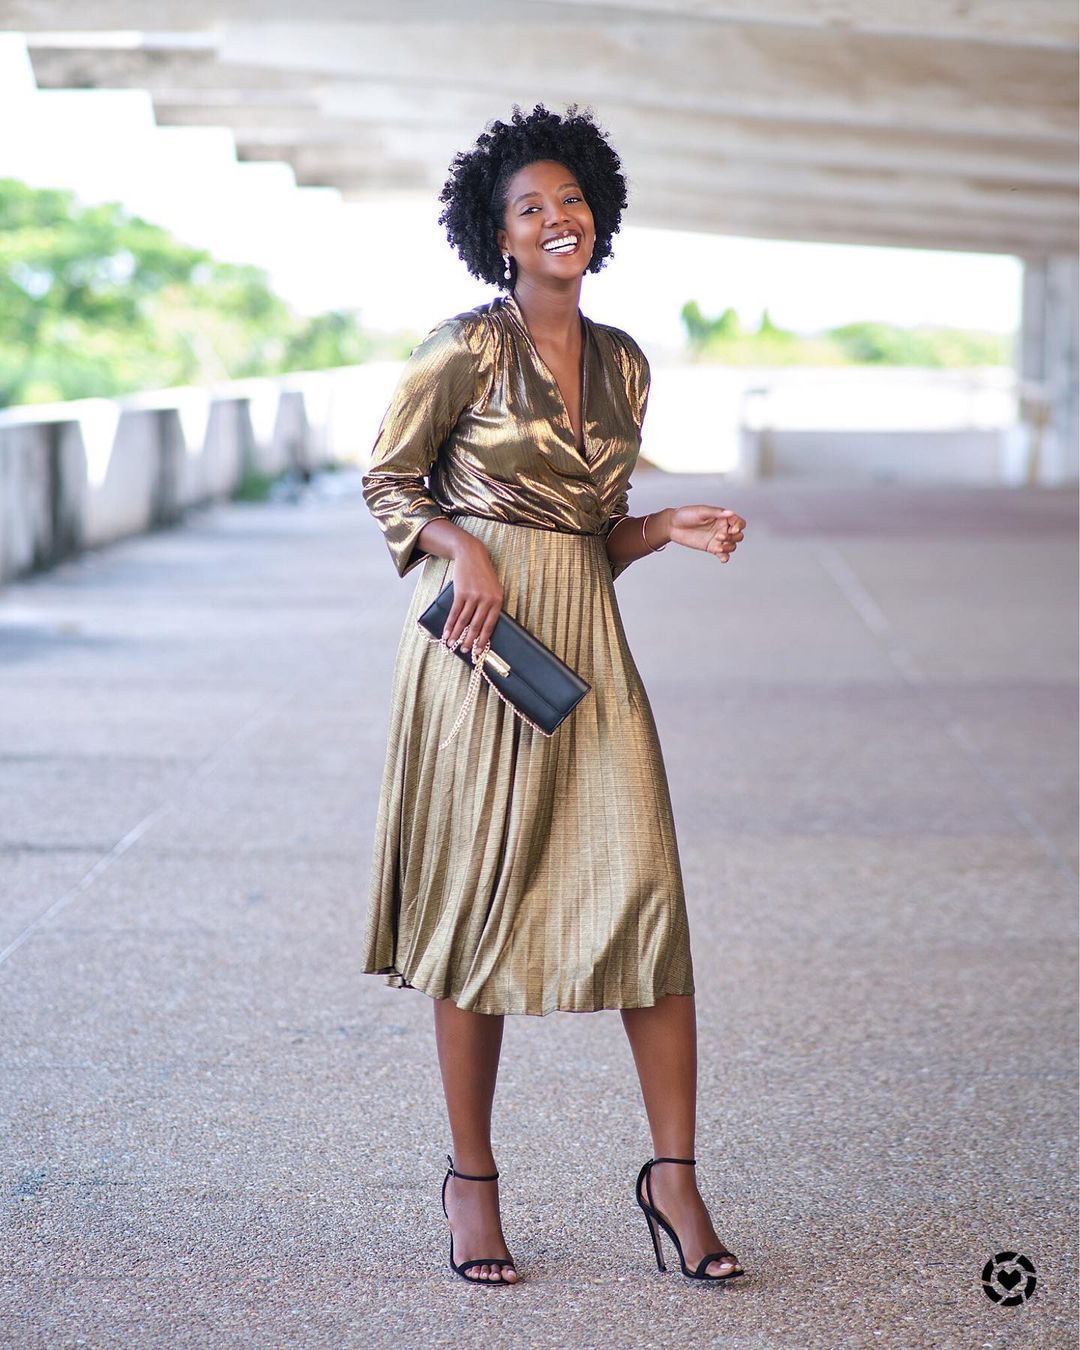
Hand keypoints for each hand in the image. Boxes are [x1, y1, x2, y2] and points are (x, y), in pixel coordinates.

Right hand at [442, 538, 503, 655]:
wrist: (472, 555)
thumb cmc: (483, 575)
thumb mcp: (493, 589)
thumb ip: (490, 606)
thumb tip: (483, 629)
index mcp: (497, 601)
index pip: (490, 626)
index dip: (483, 640)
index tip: (478, 651)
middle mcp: (486, 600)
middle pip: (476, 626)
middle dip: (469, 641)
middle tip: (464, 651)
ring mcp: (473, 596)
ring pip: (464, 621)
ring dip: (456, 635)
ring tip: (451, 645)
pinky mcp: (461, 593)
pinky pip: (455, 613)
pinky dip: (450, 624)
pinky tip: (446, 633)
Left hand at [667, 504, 745, 562]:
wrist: (672, 526)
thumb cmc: (686, 515)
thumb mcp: (702, 511)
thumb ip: (717, 513)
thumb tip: (730, 512)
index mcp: (722, 517)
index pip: (739, 522)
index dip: (739, 526)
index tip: (732, 529)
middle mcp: (722, 528)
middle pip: (738, 536)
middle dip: (732, 538)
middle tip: (719, 536)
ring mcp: (717, 539)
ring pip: (732, 546)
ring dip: (729, 547)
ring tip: (718, 546)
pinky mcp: (711, 547)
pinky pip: (723, 554)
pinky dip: (725, 557)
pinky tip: (723, 558)